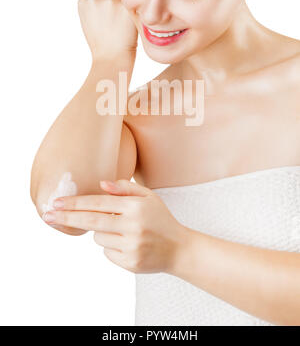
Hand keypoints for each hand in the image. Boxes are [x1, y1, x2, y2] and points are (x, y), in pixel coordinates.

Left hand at [42, 179, 188, 273]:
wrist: (179, 249)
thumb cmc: (160, 219)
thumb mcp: (148, 197)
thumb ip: (125, 188)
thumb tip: (101, 184)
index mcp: (135, 207)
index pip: (98, 203)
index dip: (75, 203)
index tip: (56, 203)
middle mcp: (132, 226)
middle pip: (90, 221)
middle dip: (66, 217)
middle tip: (47, 215)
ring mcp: (131, 246)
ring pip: (98, 237)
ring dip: (102, 232)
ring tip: (122, 231)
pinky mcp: (130, 263)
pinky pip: (107, 253)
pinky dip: (111, 247)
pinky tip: (127, 243)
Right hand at [77, 0, 137, 60]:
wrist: (111, 59)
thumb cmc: (104, 43)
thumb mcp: (91, 20)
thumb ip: (96, 3)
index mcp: (84, 1)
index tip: (119, 4)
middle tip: (127, 12)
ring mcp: (108, 1)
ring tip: (130, 17)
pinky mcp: (123, 6)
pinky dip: (138, 6)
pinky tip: (137, 17)